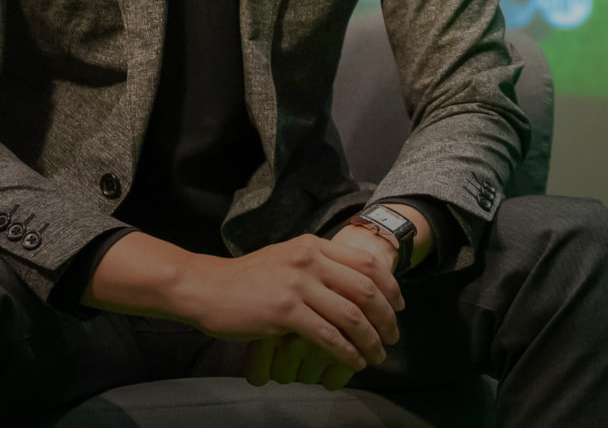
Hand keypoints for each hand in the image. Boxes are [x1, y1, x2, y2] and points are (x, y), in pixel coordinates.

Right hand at [241, 227, 400, 388]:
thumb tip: (350, 280)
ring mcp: (297, 284)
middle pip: (365, 289)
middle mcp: (309, 259)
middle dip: (386, 316)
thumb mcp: (286, 257)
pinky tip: (353, 362)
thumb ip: (316, 263)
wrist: (208, 287)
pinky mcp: (284, 311)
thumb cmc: (247, 278)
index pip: (365, 261)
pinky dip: (346, 352)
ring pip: (350, 315)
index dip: (389, 286)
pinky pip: (327, 336)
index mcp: (313, 245)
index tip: (399, 306)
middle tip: (393, 335)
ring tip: (377, 355)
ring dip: (370, 339)